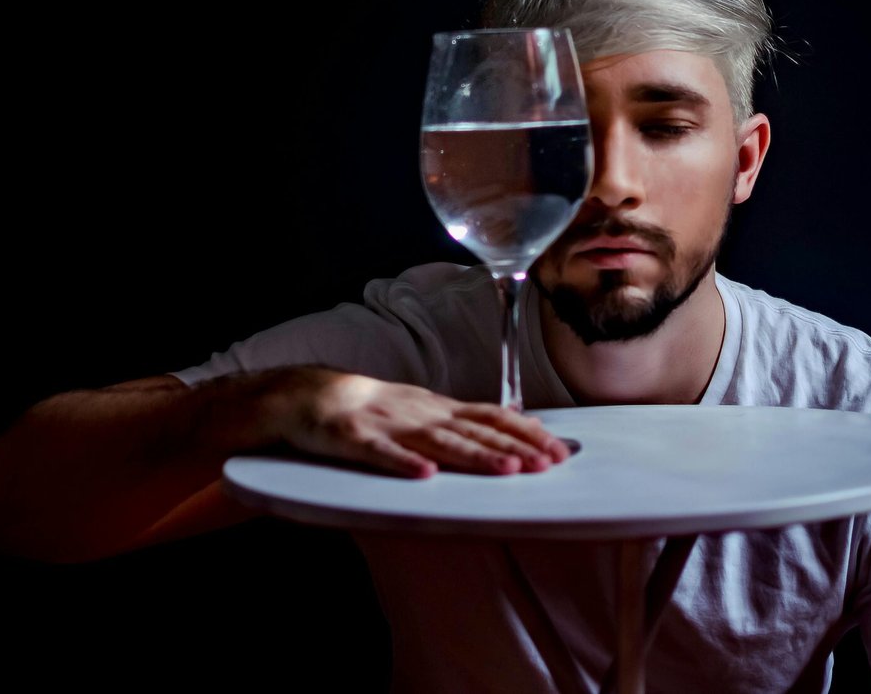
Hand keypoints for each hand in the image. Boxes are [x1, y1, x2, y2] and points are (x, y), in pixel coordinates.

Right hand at [267, 369, 570, 477]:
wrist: (312, 395)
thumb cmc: (374, 408)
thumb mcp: (427, 409)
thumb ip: (471, 420)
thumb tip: (523, 425)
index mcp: (439, 408)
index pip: (493, 416)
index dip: (526, 432)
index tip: (558, 449)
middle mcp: (422, 413)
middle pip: (475, 430)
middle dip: (514, 448)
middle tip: (548, 464)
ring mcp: (390, 424)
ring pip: (439, 441)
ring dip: (475, 456)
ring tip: (507, 470)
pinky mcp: (356, 439)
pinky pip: (382, 454)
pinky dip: (404, 463)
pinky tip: (425, 474)